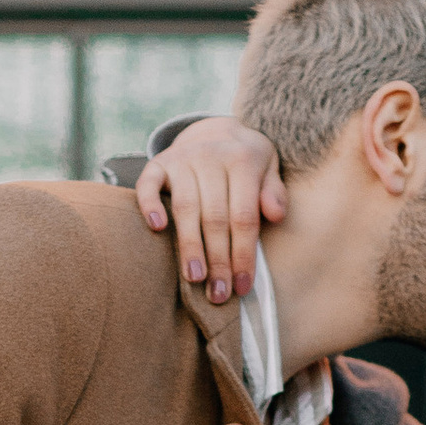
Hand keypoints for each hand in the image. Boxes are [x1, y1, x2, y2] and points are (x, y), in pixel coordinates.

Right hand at [135, 116, 285, 298]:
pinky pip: (149, 184)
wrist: (216, 130)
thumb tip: (276, 215)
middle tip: (218, 294)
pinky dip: (150, 205)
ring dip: (189, 246)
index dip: (243, 254)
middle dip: (218, 260)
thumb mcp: (269, 170)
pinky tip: (157, 229)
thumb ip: (274, 192)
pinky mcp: (159, 162)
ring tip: (194, 278)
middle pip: (215, 217)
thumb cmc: (247, 162)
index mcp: (243, 160)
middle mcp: (212, 157)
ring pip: (186, 208)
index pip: (244, 216)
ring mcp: (183, 158)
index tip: (241, 286)